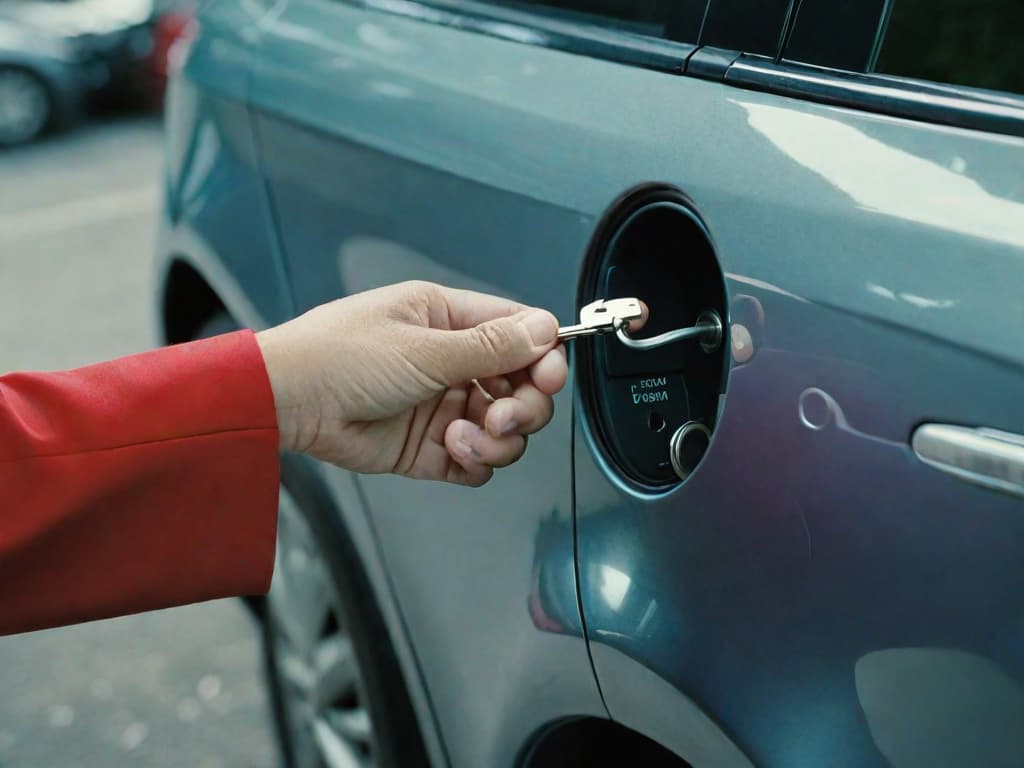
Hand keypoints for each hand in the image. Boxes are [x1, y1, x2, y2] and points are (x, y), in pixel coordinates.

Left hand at [255, 281, 567, 485]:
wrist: (286, 403)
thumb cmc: (336, 356)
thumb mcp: (421, 347)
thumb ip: (489, 346)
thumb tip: (544, 329)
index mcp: (448, 319)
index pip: (519, 334)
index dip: (543, 358)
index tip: (548, 378)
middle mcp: (450, 360)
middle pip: (521, 386)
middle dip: (524, 406)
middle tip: (503, 416)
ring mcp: (441, 404)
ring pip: (503, 428)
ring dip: (498, 439)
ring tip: (466, 437)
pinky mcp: (428, 446)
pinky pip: (476, 459)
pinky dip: (476, 461)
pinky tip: (453, 451)